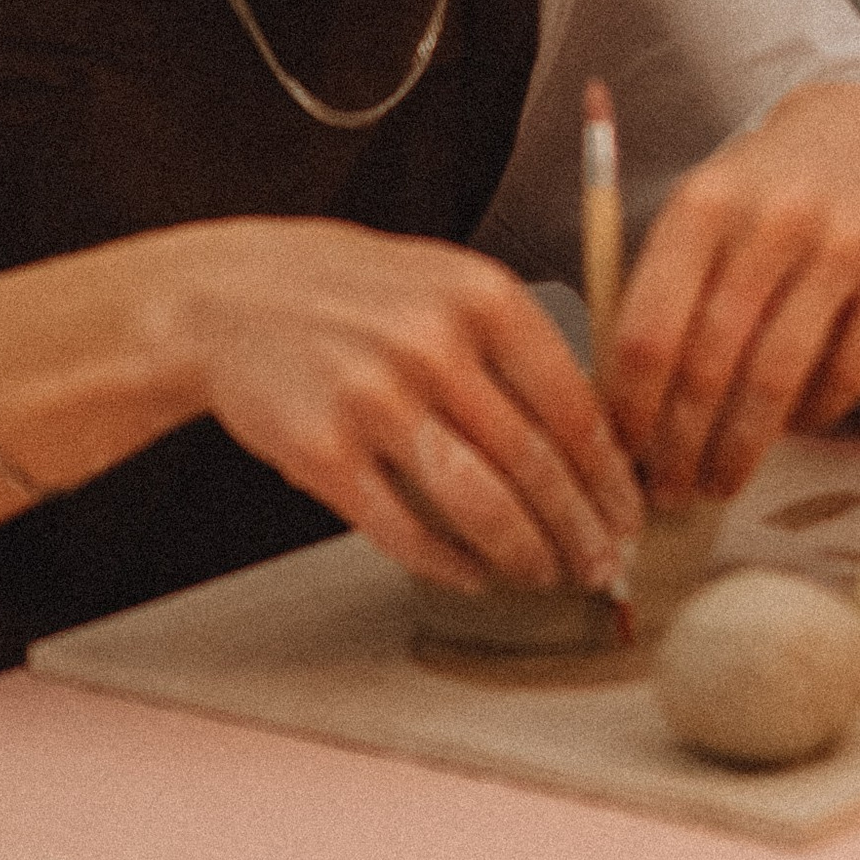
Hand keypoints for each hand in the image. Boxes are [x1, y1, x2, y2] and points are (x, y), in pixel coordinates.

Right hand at [172, 218, 641, 593]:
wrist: (230, 296)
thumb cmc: (354, 293)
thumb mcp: (448, 282)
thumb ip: (516, 348)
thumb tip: (596, 441)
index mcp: (482, 296)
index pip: (574, 405)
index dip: (610, 476)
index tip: (629, 514)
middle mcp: (433, 344)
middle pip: (536, 464)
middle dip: (580, 530)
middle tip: (601, 565)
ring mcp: (374, 399)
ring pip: (480, 505)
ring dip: (525, 555)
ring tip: (547, 577)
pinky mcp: (322, 452)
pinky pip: (405, 530)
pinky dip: (450, 565)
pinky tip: (475, 577)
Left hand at [605, 83, 859, 505]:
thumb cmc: (763, 194)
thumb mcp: (702, 213)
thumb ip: (663, 293)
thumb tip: (627, 417)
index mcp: (704, 203)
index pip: (651, 330)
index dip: (633, 410)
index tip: (623, 458)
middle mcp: (775, 217)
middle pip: (712, 364)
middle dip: (683, 446)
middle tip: (672, 492)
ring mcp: (847, 243)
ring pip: (779, 379)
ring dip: (742, 449)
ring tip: (722, 480)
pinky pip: (849, 374)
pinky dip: (813, 417)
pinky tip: (792, 430)